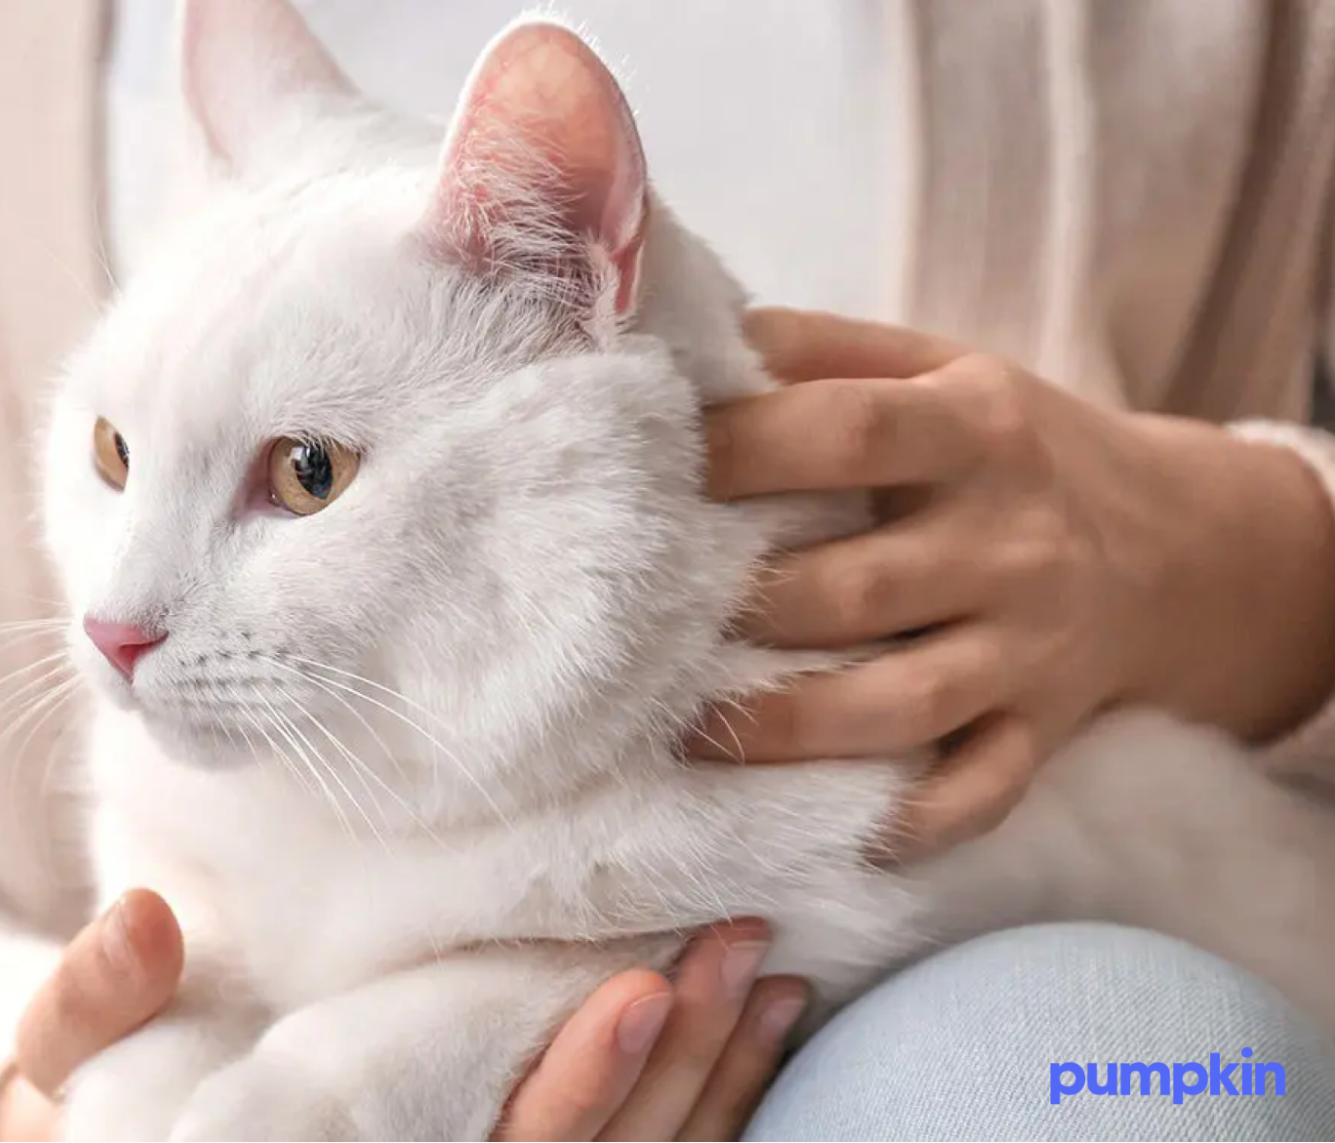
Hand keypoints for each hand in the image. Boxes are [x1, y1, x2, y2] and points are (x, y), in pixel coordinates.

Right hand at [0, 892, 804, 1140]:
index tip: (642, 984)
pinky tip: (757, 1026)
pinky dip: (712, 1105)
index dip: (575, 1082)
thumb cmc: (112, 1118)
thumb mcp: (72, 1070)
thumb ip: (93, 1005)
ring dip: (716, 1083)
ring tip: (767, 973)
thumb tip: (143, 922)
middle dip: (680, 1063)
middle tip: (739, 944)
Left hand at [690, 308, 1334, 858]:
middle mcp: (1008, 541)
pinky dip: (914, 819)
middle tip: (636, 620)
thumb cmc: (1004, 450)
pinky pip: (979, 792)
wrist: (1174, 543)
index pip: (849, 433)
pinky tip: (834, 825)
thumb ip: (819, 352)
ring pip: (903, 704)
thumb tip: (685, 336)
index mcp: (974, 429)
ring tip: (687, 727)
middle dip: (745, 607)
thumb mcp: (937, 367)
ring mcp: (1029, 647)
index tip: (643, 468)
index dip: (739, 451)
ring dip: (790, 725)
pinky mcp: (1041, 731)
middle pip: (858, 585)